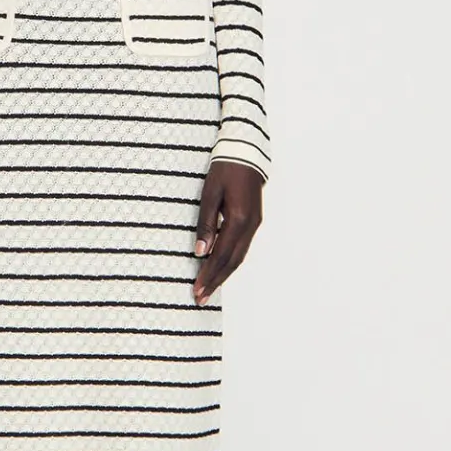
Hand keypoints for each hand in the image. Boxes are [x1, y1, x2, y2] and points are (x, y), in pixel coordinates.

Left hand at [193, 160, 263, 303]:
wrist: (247, 152)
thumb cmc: (225, 169)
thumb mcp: (210, 193)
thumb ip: (206, 223)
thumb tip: (200, 252)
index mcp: (239, 219)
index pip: (221, 255)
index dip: (208, 274)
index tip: (196, 289)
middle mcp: (250, 226)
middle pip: (232, 262)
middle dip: (216, 281)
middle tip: (200, 298)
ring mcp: (254, 225)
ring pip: (238, 257)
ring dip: (223, 275)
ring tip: (208, 289)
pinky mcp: (254, 222)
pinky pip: (241, 248)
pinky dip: (230, 262)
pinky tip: (220, 269)